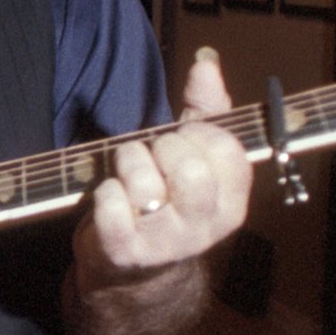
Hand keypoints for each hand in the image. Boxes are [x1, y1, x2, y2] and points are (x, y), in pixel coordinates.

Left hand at [75, 47, 251, 289]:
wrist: (132, 273)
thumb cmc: (166, 202)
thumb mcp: (193, 157)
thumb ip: (205, 109)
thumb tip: (206, 62)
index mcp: (231, 204)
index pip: (226, 150)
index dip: (196, 133)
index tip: (182, 140)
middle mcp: (205, 228)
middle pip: (187, 165)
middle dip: (159, 147)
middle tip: (151, 158)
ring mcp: (165, 243)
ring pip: (145, 182)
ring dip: (127, 165)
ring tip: (126, 175)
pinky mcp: (125, 252)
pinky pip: (112, 203)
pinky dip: (104, 192)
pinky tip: (110, 198)